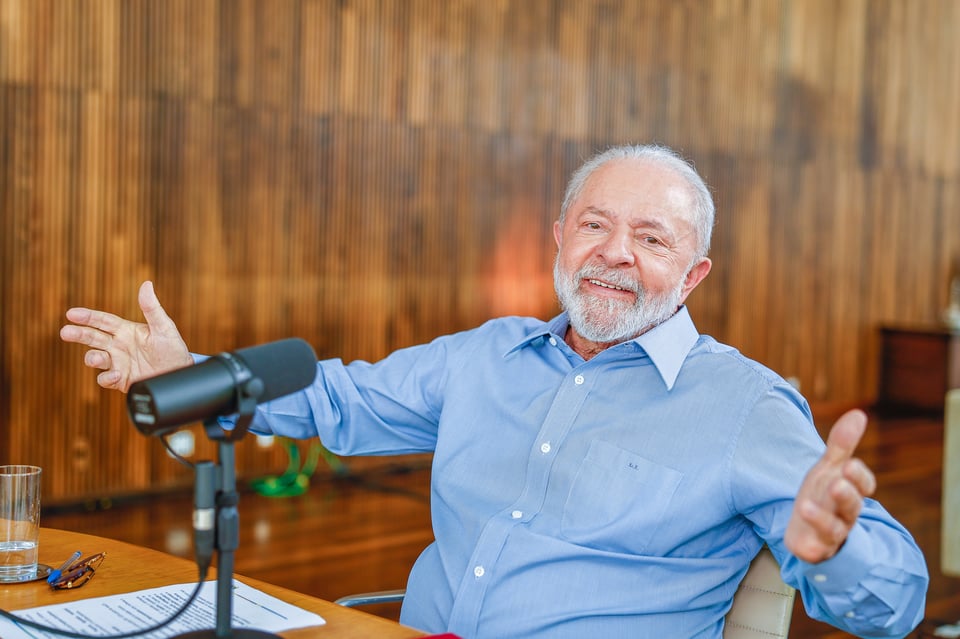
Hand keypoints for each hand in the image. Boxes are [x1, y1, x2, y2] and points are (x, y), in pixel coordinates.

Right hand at [60, 281, 192, 391]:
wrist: (180, 374)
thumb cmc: (173, 348)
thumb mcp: (164, 327)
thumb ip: (152, 308)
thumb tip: (146, 284)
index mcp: (126, 331)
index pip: (102, 321)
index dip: (87, 317)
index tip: (71, 314)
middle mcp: (118, 346)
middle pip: (92, 338)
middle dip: (78, 334)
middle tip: (65, 332)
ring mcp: (118, 363)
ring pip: (95, 358)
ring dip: (91, 358)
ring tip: (97, 357)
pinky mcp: (120, 380)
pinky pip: (105, 379)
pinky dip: (106, 377)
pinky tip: (116, 375)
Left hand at [784, 408, 876, 562]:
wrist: (809, 532)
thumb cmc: (823, 495)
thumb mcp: (828, 468)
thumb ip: (842, 444)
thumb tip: (859, 414)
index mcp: (850, 491)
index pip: (864, 484)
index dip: (859, 477)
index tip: (849, 465)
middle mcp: (845, 513)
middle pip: (852, 505)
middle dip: (846, 494)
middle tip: (837, 482)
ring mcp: (833, 533)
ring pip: (834, 527)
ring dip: (822, 517)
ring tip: (807, 505)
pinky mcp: (817, 548)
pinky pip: (816, 545)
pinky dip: (807, 536)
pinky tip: (796, 526)